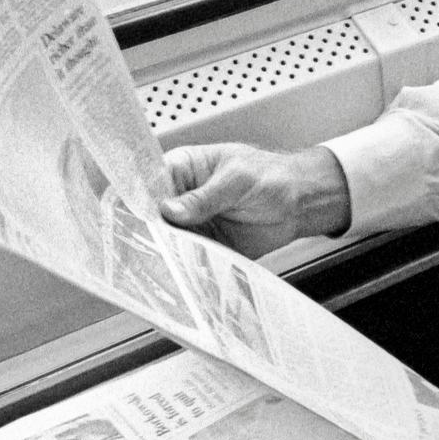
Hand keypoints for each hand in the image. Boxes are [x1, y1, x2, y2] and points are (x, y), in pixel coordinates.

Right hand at [158, 142, 352, 259]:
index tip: (138, 217)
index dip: (140, 200)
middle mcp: (181, 197)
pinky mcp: (204, 246)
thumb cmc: (272, 176)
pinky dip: (186, 266)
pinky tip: (184, 271)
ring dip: (167, 252)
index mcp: (183, 168)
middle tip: (151, 244)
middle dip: (150, 231)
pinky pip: (188, 258)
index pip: (149, 182)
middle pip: (152, 216)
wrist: (300, 203)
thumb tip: (170, 209)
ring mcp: (191, 224)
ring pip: (167, 240)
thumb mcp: (238, 179)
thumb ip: (205, 196)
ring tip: (166, 260)